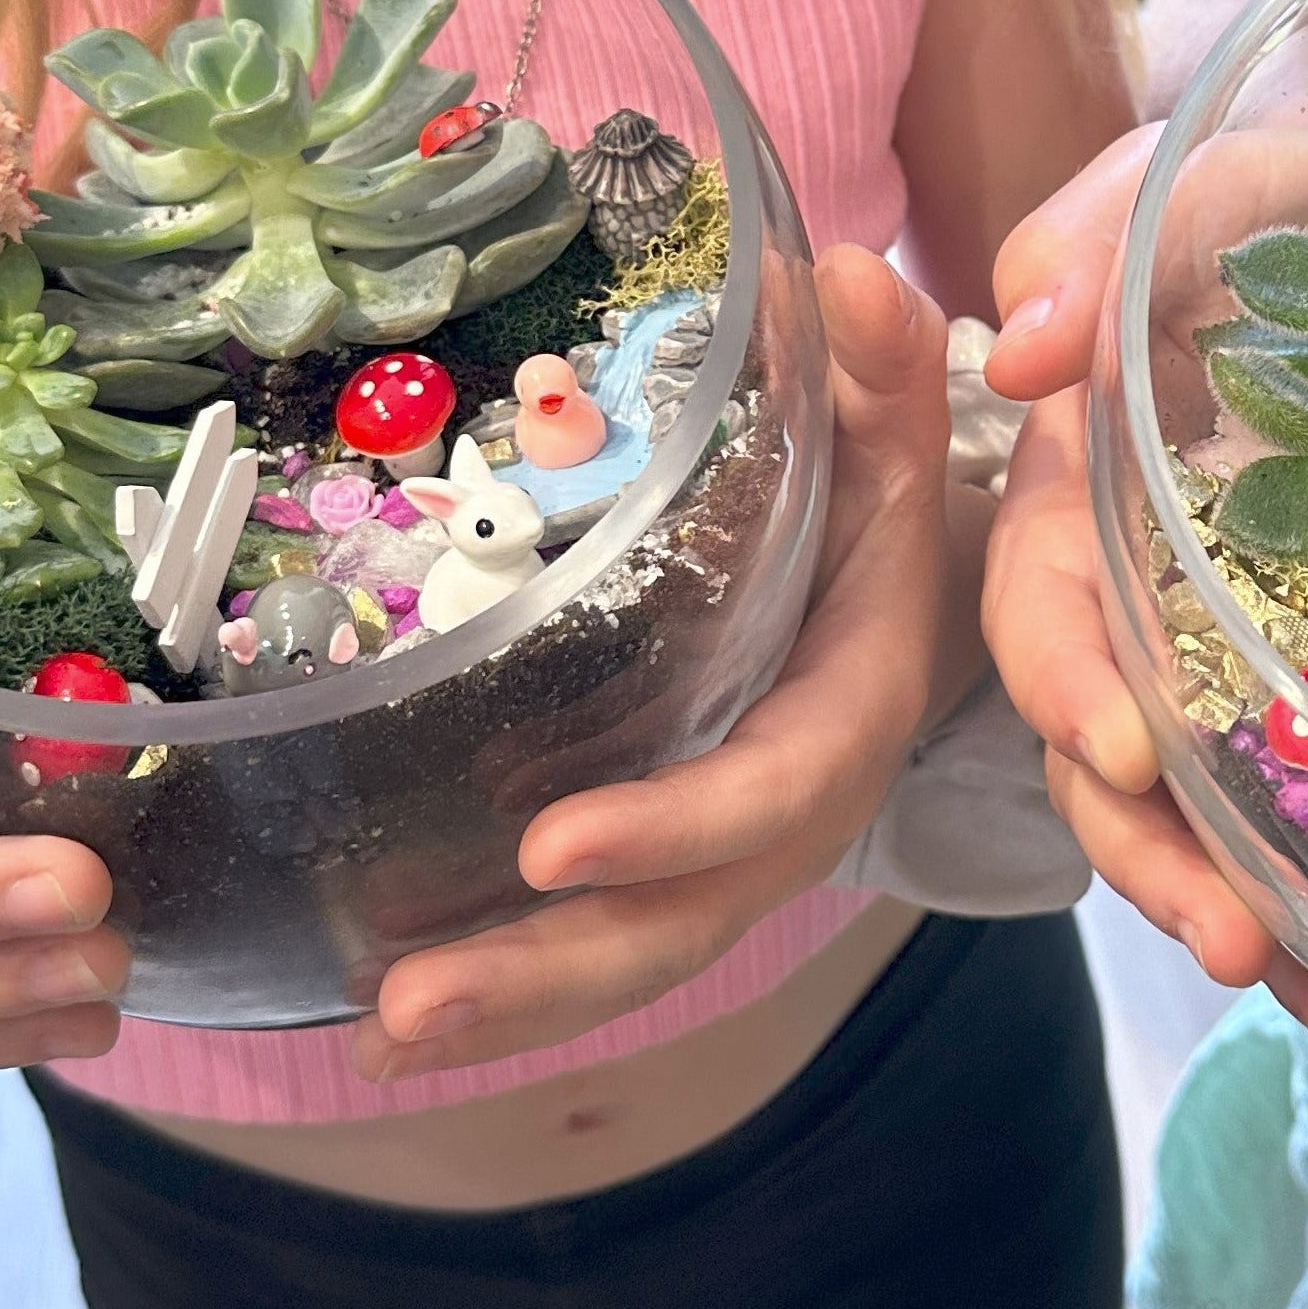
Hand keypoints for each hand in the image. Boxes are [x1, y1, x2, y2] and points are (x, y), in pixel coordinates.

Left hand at [356, 246, 953, 1081]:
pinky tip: (378, 1011)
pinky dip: (505, 988)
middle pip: (682, 919)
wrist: (929, 596)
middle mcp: (792, 806)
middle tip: (412, 1001)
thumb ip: (882, 369)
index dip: (674, 828)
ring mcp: (730, 853)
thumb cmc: (890, 502)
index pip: (771, 789)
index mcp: (848, 705)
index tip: (552, 847)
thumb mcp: (898, 429)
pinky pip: (597, 942)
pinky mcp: (671, 866)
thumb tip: (856, 274)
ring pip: (629, 953)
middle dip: (551, 970)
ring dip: (510, 1003)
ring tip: (381, 1034)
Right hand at [983, 137, 1307, 1082]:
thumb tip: (1009, 353)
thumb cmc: (1272, 165)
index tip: (1122, 749)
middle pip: (1112, 761)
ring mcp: (1232, 644)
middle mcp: (1139, 592)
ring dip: (1263, 927)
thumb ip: (1091, 250)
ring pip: (1208, 813)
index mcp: (1077, 487)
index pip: (1041, 607)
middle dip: (1165, 867)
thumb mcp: (1185, 178)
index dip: (1064, 685)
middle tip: (1246, 950)